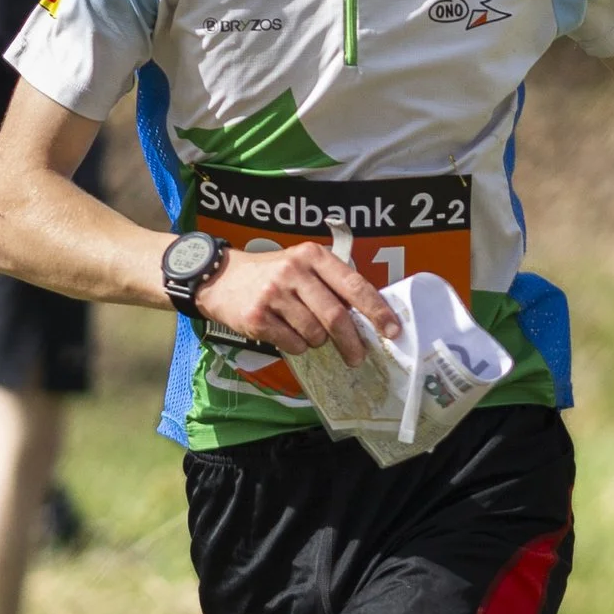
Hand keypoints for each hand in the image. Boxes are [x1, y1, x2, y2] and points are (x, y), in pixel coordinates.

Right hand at [197, 241, 397, 362]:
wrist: (220, 279)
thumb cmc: (272, 274)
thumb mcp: (302, 264)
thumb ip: (332, 283)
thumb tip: (370, 316)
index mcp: (313, 255)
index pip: (354, 284)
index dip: (377, 310)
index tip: (393, 331)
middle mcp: (294, 271)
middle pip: (336, 316)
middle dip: (352, 342)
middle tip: (358, 357)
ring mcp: (274, 294)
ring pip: (314, 333)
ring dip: (318, 342)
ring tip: (309, 334)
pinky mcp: (257, 317)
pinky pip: (292, 343)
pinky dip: (298, 346)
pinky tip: (288, 335)